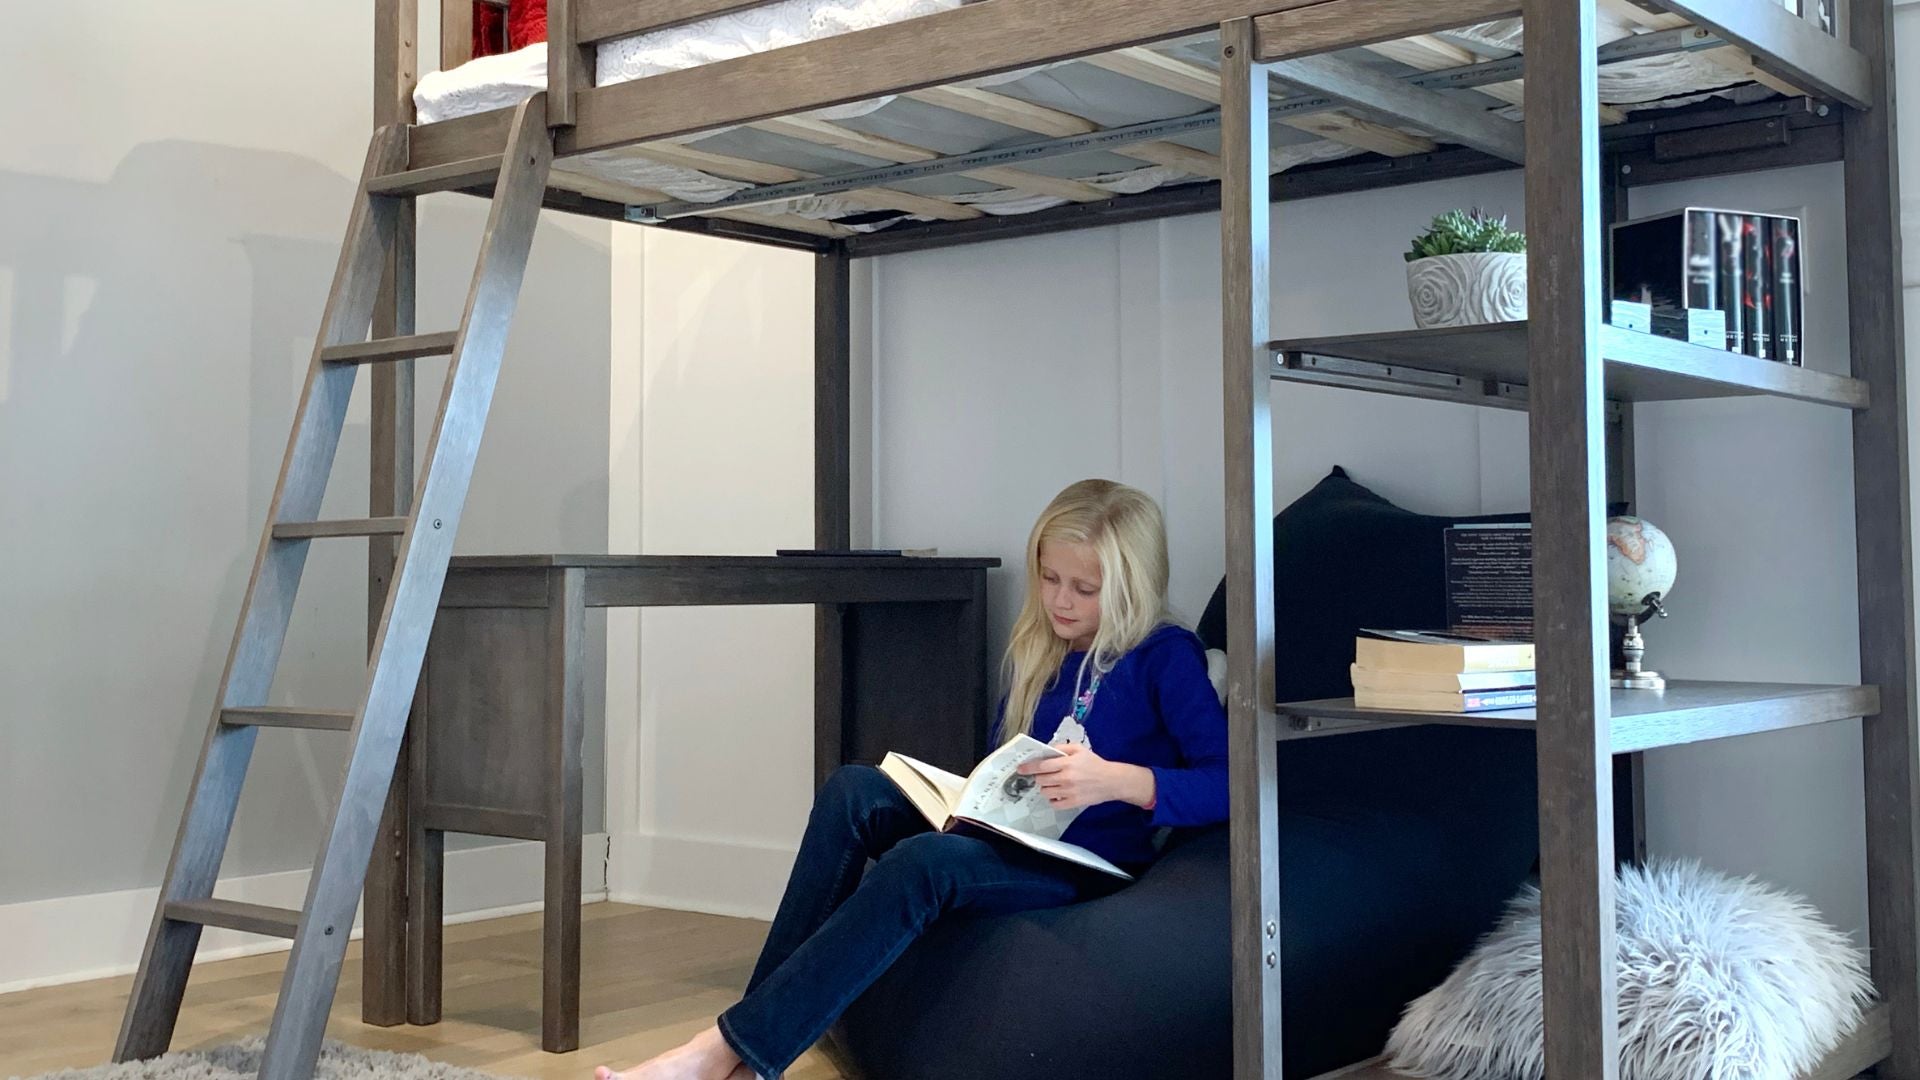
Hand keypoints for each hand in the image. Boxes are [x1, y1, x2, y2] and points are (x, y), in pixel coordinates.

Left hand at [1017, 744, 1154, 810]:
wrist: (1111, 781)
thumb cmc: (1094, 763)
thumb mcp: (1079, 749)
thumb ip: (1062, 747)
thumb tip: (1046, 751)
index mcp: (1067, 763)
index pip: (1041, 766)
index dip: (1028, 767)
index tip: (1020, 769)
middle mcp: (1066, 778)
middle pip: (1040, 780)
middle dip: (1039, 777)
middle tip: (1045, 775)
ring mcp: (1069, 792)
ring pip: (1045, 792)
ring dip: (1045, 788)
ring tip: (1053, 784)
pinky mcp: (1073, 803)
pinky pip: (1054, 804)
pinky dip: (1053, 800)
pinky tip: (1057, 794)